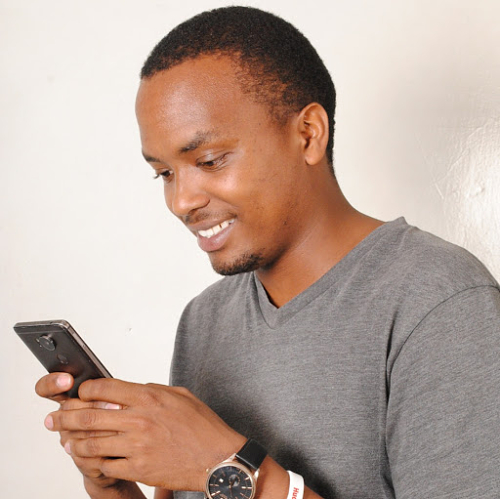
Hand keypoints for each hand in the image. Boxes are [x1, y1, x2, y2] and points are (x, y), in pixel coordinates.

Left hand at [44, 379, 245, 490]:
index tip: (80, 393)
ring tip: (67, 442)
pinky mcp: (138, 468)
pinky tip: (92, 460)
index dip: (85, 390)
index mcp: (149, 396)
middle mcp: (139, 419)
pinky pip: (106, 465)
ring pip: (92, 443)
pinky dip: (96, 462)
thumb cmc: (202, 426)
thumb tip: (131, 390)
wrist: (217, 458)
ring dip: (75, 442)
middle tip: (53, 419)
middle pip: (89, 415)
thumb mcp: (179, 395)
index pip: (104, 387)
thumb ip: (152, 390)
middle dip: (65, 417)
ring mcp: (137, 446)